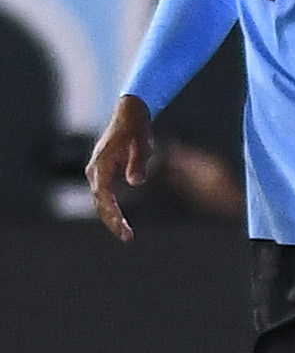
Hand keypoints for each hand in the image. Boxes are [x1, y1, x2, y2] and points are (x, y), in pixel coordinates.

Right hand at [85, 96, 154, 241]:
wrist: (129, 115)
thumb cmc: (136, 129)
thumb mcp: (142, 145)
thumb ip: (138, 163)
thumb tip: (136, 182)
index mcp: (101, 167)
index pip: (103, 197)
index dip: (112, 214)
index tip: (123, 228)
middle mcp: (95, 172)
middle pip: (100, 203)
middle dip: (112, 221)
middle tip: (128, 238)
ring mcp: (98, 173)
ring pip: (101, 201)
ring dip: (112, 218)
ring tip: (126, 234)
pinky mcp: (104, 173)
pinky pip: (106, 196)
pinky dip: (112, 209)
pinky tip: (121, 221)